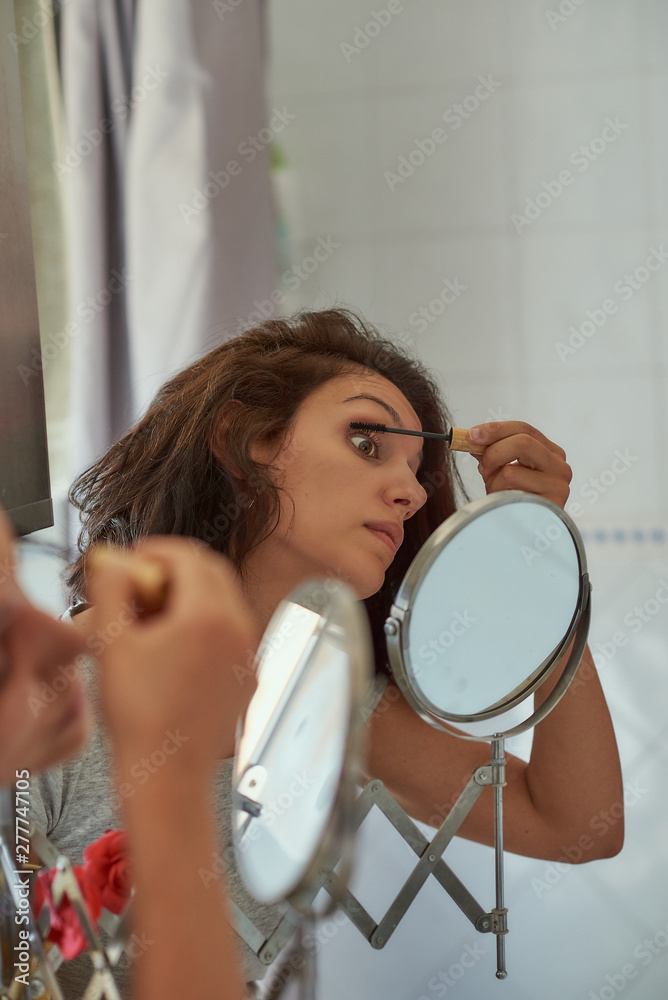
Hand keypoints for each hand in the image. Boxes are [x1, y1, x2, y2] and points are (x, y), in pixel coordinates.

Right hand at [87, 538, 257, 770]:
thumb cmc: (140, 716)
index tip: (134, 558)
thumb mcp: (112, 642)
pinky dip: (205, 624)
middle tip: (141, 583)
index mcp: (208, 615)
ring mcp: (248, 653)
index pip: (188, 556)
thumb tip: (116, 561)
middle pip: (213, 572)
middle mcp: (239, 629)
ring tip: (151, 617)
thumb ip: (112, 589)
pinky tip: (172, 646)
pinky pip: (230, 632)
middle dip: (176, 569)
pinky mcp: (248, 676)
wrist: (168, 774)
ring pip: (224, 602)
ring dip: (190, 596)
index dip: (156, 550)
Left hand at [468, 421, 571, 508]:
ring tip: (496, 492)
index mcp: (549, 452)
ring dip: (494, 482)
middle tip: (481, 466)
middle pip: (523, 441)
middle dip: (493, 452)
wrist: (525, 534)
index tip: (470, 435)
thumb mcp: (500, 471)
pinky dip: (500, 496)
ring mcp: (559, 485)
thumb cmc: (513, 499)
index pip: (524, 429)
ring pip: (512, 471)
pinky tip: (506, 503)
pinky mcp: (552, 504)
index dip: (495, 429)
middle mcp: (559, 465)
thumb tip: (472, 437)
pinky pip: (512, 494)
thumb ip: (490, 452)